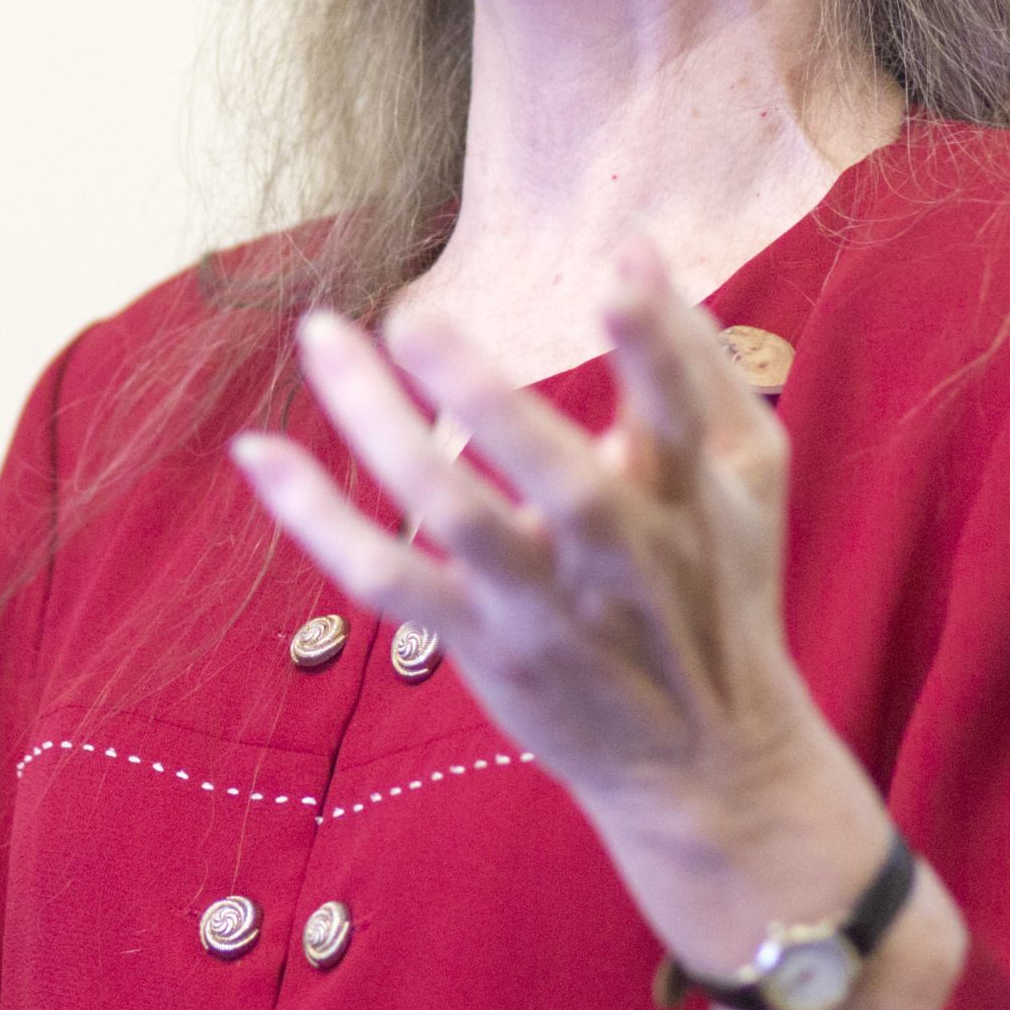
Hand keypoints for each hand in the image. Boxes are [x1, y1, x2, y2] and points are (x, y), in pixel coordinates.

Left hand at [229, 242, 837, 836]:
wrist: (703, 763)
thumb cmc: (722, 587)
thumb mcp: (751, 476)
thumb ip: (701, 359)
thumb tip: (639, 246)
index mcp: (691, 498)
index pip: (680, 413)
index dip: (656, 343)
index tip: (618, 266)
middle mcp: (616, 554)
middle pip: (553, 476)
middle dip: (484, 395)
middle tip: (409, 312)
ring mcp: (542, 603)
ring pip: (453, 517)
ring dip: (379, 427)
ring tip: (323, 336)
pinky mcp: (481, 640)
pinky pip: (385, 577)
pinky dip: (316, 519)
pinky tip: (258, 451)